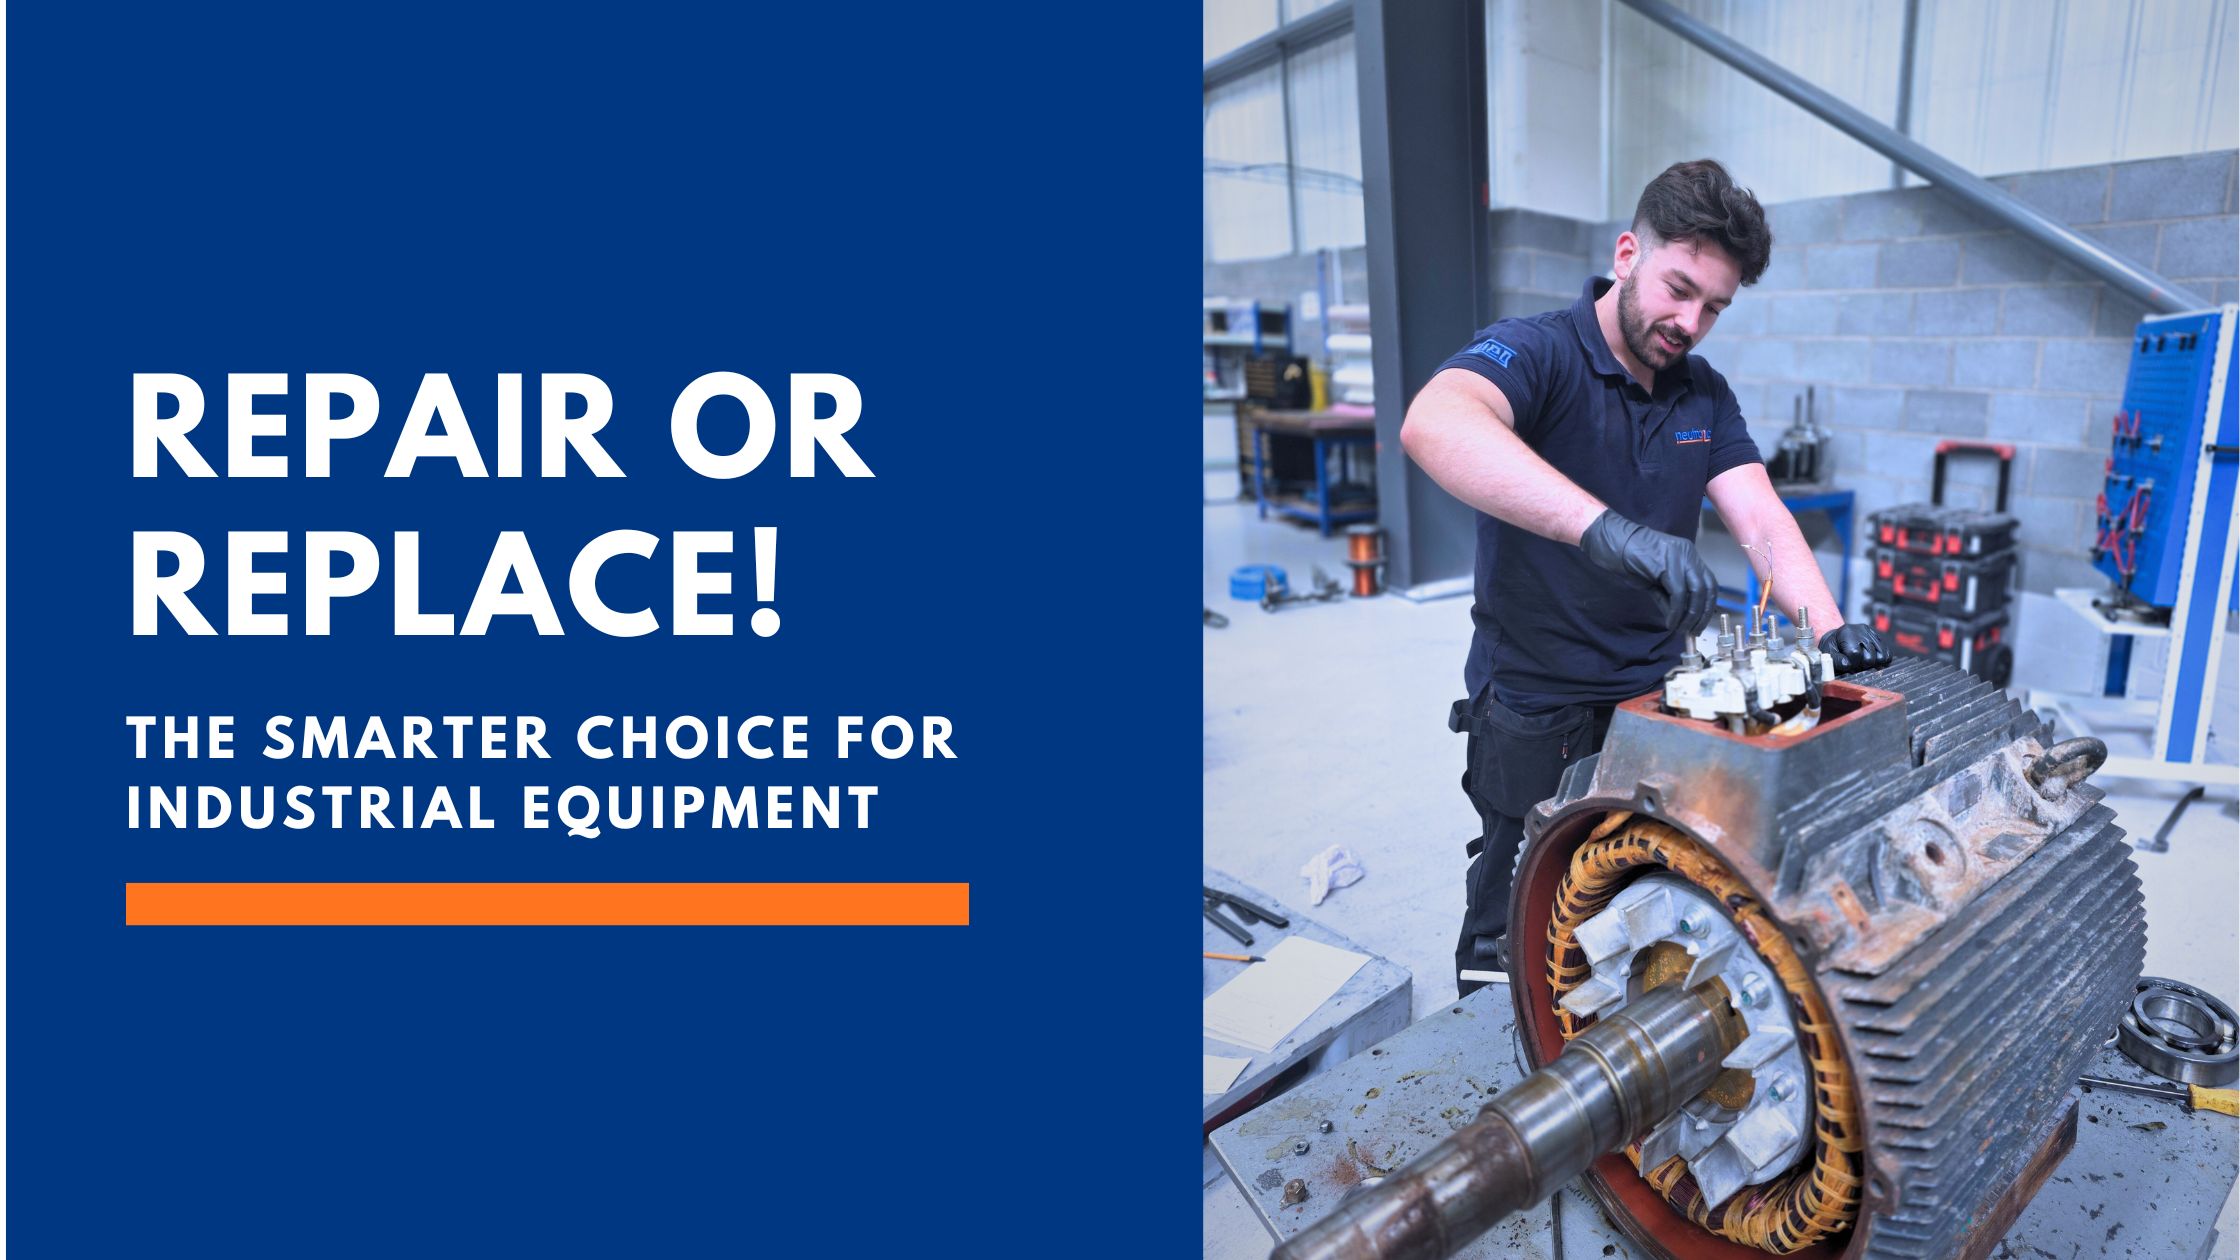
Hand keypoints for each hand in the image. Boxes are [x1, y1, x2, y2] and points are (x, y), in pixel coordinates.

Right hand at [1577, 509, 1718, 636]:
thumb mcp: (1654, 581)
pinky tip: (1670, 622)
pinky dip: (1676, 612)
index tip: (1700, 623)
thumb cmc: (1630, 561)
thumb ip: (1668, 597)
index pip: (1709, 582)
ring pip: (1696, 591)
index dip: (1707, 606)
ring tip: (1681, 629)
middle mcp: (1688, 554)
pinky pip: (1678, 594)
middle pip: (1707, 587)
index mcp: (1688, 555)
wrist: (1612, 545)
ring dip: (1690, 615)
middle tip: (1693, 631)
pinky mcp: (1667, 565)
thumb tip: (1678, 618)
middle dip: (1702, 614)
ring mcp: (1679, 558)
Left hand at [1818, 623, 1890, 674]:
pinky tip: (1872, 660)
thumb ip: (1835, 660)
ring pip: (1881, 657)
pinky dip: (1881, 661)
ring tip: (1862, 661)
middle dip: (1862, 665)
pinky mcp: (1879, 638)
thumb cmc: (1832, 647)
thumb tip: (1848, 665)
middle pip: (1870, 657)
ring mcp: (1872, 633)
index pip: (1855, 653)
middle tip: (1855, 664)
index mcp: (1847, 632)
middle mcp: (1861, 630)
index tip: (1848, 664)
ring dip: (1872, 664)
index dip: (1852, 663)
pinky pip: (1888, 654)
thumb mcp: (1827, 653)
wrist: (1836, 637)